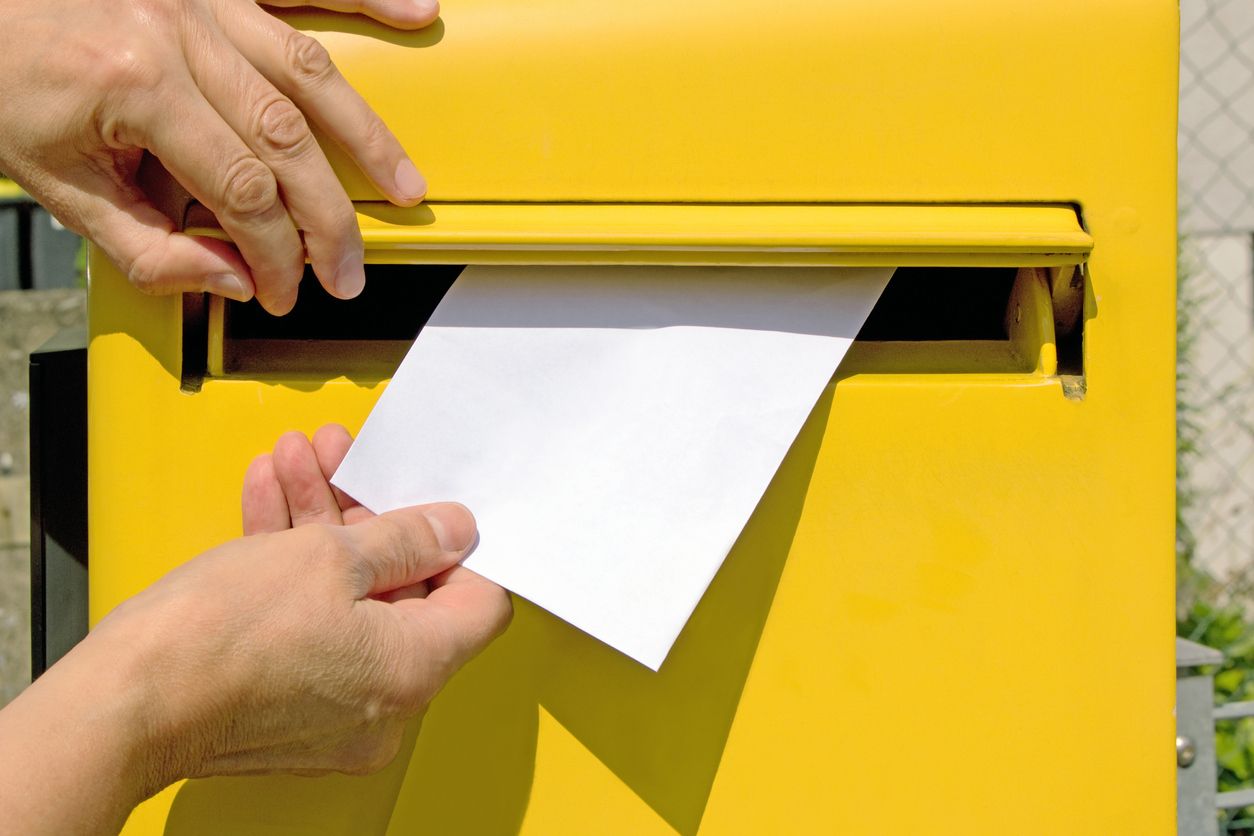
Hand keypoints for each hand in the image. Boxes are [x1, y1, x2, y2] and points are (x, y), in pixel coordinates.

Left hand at [0, 0, 436, 313]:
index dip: (273, 255)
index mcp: (137, 84)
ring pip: (311, 69)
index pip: (241, 192)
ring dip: (368, 134)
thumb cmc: (2, 75)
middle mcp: (178, 31)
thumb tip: (232, 281)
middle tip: (349, 269)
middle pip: (288, 139)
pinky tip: (413, 13)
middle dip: (329, 219)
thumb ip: (146, 245)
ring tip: (406, 183)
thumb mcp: (56, 184)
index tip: (280, 289)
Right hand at [0, 425, 509, 832]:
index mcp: (415, 670)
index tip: (428, 505)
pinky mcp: (286, 704)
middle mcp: (386, 702)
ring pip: (347, 599)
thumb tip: (455, 531)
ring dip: (320, 524)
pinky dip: (292, 568)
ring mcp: (334, 709)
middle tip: (342, 461)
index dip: (457, 545)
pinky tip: (267, 500)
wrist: (123, 702)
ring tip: (295, 461)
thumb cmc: (219, 637)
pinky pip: (309, 626)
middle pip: (403, 591)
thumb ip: (405, 538)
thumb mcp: (327, 556)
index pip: (477, 603)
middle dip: (365, 512)